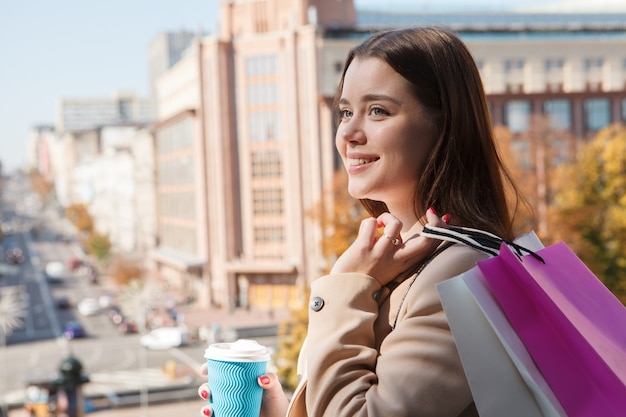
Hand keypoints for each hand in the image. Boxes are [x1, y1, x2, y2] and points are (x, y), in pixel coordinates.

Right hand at [198, 363, 288, 416]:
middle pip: (211, 386)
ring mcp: (230, 403)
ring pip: (211, 403)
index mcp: (238, 377)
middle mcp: (231, 390)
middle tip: (206, 392)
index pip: (220, 369)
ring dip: (205, 407)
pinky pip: (217, 416)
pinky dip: (211, 416)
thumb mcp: (275, 388)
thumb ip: (271, 380)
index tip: (204, 370)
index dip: (209, 367)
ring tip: (208, 410)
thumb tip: (261, 379)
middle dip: (204, 388)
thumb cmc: (275, 399)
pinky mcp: (230, 415)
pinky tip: (211, 416)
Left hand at [330, 208, 448, 285]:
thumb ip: (397, 250)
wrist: (345, 292)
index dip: (440, 229)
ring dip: (388, 217)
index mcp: (405, 263)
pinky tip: (366, 230)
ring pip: (396, 223)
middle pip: (428, 240)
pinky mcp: (363, 248)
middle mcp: (397, 259)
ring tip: (380, 224)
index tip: (435, 216)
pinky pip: (371, 223)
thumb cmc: (367, 275)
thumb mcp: (389, 265)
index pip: (432, 246)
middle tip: (430, 212)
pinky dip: (370, 221)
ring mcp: (381, 253)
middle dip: (435, 223)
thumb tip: (400, 232)